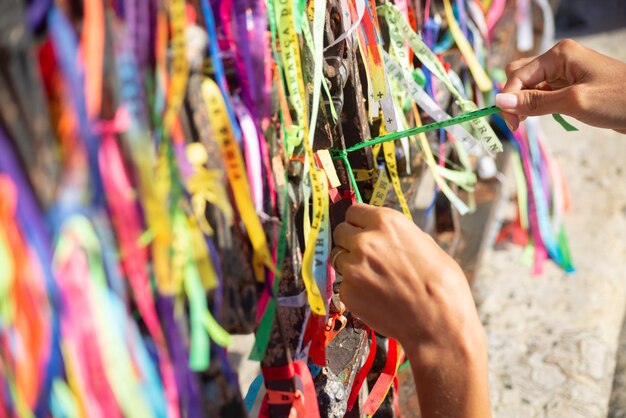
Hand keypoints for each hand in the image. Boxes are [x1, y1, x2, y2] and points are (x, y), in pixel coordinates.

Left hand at [332, 204, 489, 417]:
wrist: (438, 322)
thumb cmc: (441, 283)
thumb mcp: (424, 243)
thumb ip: (398, 235)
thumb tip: (386, 234)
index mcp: (385, 221)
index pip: (354, 211)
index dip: (358, 222)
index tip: (361, 229)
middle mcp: (364, 240)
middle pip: (340, 232)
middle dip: (350, 241)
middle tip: (366, 256)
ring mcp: (352, 267)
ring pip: (338, 258)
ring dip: (350, 264)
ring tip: (374, 278)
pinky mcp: (347, 292)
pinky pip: (344, 284)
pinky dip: (355, 289)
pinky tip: (376, 297)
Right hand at [495, 39, 625, 132]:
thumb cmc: (618, 100)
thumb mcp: (573, 102)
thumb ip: (535, 102)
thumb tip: (500, 101)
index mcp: (559, 55)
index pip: (518, 74)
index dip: (509, 98)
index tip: (511, 124)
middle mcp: (559, 59)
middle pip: (520, 75)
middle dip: (514, 97)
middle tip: (518, 122)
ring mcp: (564, 72)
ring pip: (529, 85)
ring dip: (524, 102)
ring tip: (527, 121)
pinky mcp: (569, 86)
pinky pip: (542, 92)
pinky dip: (536, 105)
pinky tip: (539, 116)